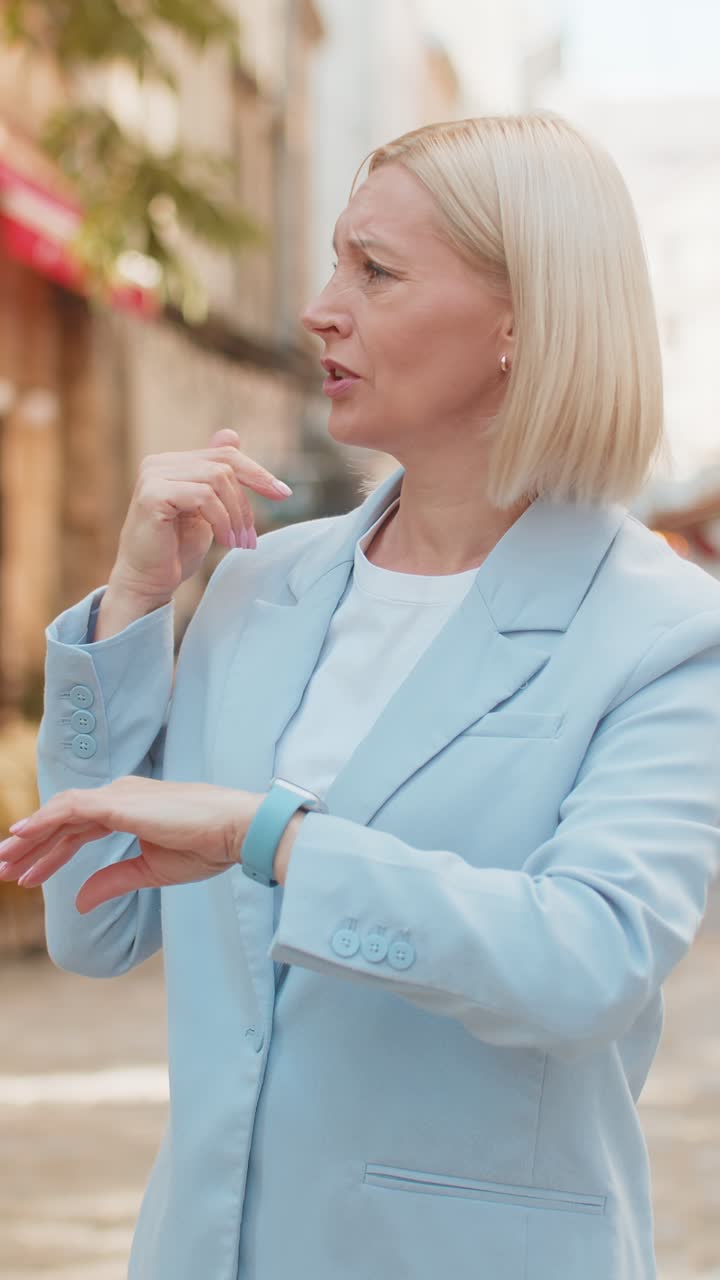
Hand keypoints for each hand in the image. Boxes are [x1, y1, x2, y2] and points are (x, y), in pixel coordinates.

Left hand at [0, 778, 264, 912]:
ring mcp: (119, 796)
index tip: (28, 877)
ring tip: (6, 860)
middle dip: (32, 845)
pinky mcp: (119, 803)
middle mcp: (120, 796)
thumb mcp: (151, 871)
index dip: (51, 854)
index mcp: (129, 809)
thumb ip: (112, 881)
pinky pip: (70, 810)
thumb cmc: (206, 847)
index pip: (78, 830)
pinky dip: (43, 821)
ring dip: (31, 836)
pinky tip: (22, 836)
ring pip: (61, 813)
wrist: (236, 831)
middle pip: (63, 820)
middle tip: (3, 869)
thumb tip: (79, 903)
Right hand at [107, 428, 292, 606]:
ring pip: (217, 479)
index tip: (283, 494)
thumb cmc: (176, 551)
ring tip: (237, 542)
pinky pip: (203, 496)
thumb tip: (231, 433)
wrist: (147, 582)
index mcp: (171, 463)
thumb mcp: (207, 510)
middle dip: (246, 502)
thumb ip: (216, 476)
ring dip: (235, 514)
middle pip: (225, 464)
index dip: (258, 473)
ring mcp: (153, 476)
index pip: (225, 455)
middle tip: (250, 537)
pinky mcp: (152, 495)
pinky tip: (223, 540)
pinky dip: (221, 519)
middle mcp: (158, 463)